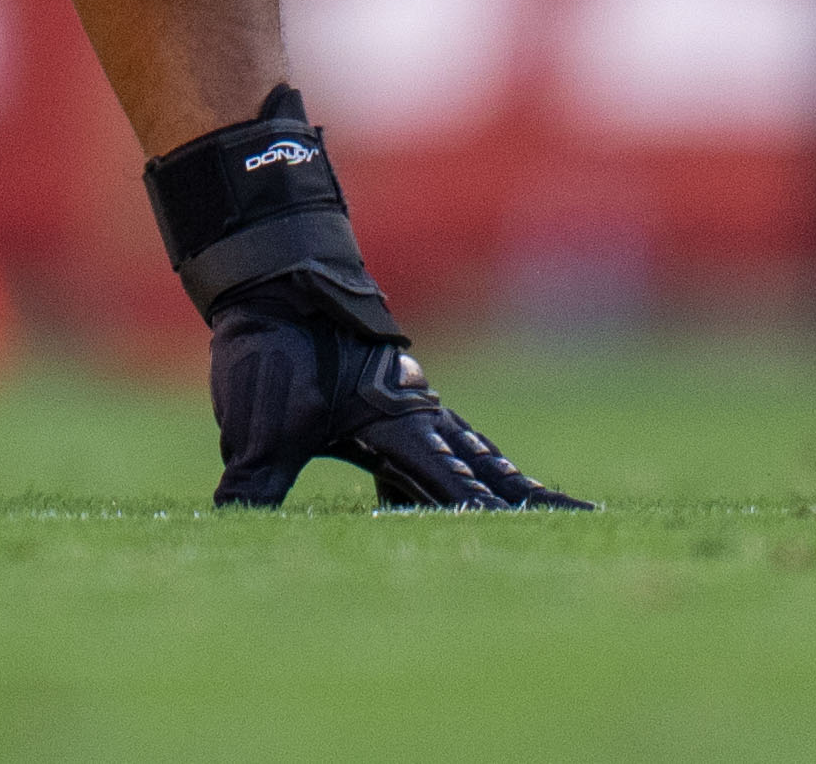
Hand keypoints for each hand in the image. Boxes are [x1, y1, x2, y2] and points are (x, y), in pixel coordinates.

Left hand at [206, 309, 590, 510]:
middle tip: (587, 518)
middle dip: (528, 496)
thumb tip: (228, 521)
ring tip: (554, 504)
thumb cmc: (272, 351)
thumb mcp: (257, 427)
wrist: (276, 281)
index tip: (514, 535)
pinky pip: (449, 437)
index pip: (443, 480)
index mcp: (395, 421)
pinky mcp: (396, 396)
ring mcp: (412, 401)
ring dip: (510, 478)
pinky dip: (476, 460)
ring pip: (475, 446)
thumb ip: (254, 482)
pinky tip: (481, 476)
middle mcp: (417, 411)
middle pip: (486, 463)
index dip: (474, 510)